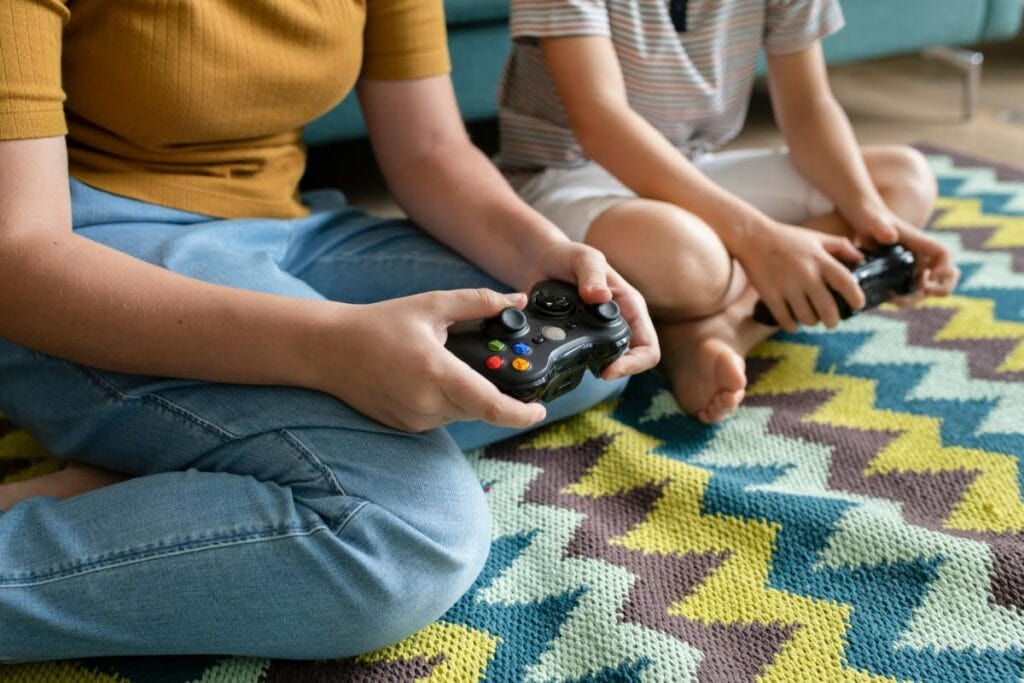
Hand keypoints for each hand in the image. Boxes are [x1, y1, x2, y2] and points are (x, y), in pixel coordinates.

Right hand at [315, 289, 547, 432]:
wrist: (329, 349)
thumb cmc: (379, 325)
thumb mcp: (431, 305)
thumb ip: (478, 303)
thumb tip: (516, 300)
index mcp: (436, 371)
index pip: (490, 405)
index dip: (521, 414)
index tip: (541, 409)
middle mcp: (426, 403)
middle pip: (481, 407)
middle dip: (493, 390)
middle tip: (488, 366)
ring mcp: (415, 419)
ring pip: (462, 413)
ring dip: (468, 394)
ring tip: (444, 363)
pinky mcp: (406, 427)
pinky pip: (442, 417)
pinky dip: (447, 400)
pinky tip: (426, 377)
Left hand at [526, 239, 659, 378]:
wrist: (542, 261)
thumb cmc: (568, 255)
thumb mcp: (583, 258)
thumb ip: (592, 275)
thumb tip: (600, 297)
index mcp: (630, 306)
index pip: (648, 346)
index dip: (635, 363)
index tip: (609, 370)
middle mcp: (621, 322)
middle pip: (633, 359)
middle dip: (618, 369)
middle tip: (595, 372)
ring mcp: (602, 332)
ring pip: (612, 362)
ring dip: (599, 368)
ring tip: (578, 364)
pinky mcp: (584, 338)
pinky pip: (589, 358)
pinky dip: (580, 362)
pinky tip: (565, 359)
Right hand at [736, 221, 865, 331]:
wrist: (752, 237)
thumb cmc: (787, 238)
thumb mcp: (816, 237)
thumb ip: (841, 247)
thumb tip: (862, 259)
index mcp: (820, 260)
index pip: (846, 283)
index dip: (856, 298)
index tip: (857, 305)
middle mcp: (806, 274)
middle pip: (828, 309)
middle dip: (833, 320)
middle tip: (832, 321)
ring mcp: (787, 286)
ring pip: (807, 318)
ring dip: (812, 322)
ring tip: (811, 318)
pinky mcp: (770, 295)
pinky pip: (785, 320)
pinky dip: (792, 326)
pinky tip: (793, 322)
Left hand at [844, 204, 959, 304]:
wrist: (861, 220)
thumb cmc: (869, 217)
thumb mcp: (873, 222)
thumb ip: (880, 227)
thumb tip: (891, 237)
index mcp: (920, 243)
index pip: (943, 255)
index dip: (944, 268)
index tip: (929, 276)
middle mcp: (921, 256)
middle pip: (945, 276)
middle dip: (939, 289)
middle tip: (920, 292)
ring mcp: (913, 267)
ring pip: (926, 289)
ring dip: (915, 298)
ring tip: (892, 298)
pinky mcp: (900, 275)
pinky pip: (909, 291)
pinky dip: (903, 298)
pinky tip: (886, 297)